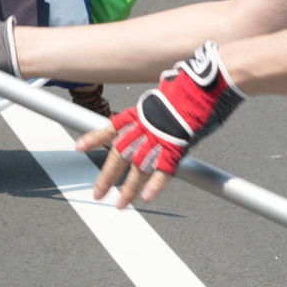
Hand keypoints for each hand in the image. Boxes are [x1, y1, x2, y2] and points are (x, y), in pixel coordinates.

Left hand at [75, 41, 246, 208]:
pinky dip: (156, 184)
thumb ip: (160, 104)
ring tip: (121, 204)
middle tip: (98, 193)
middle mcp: (146, 125)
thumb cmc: (191, 84)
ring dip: (128, 188)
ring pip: (138, 167)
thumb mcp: (168, 91)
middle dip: (107, 176)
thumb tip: (163, 97)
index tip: (80, 147)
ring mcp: (160, 137)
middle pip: (120, 154)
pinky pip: (164, 169)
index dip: (95, 137)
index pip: (113, 127)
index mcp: (142, 111)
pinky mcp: (177, 145)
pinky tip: (147, 197)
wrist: (206, 83)